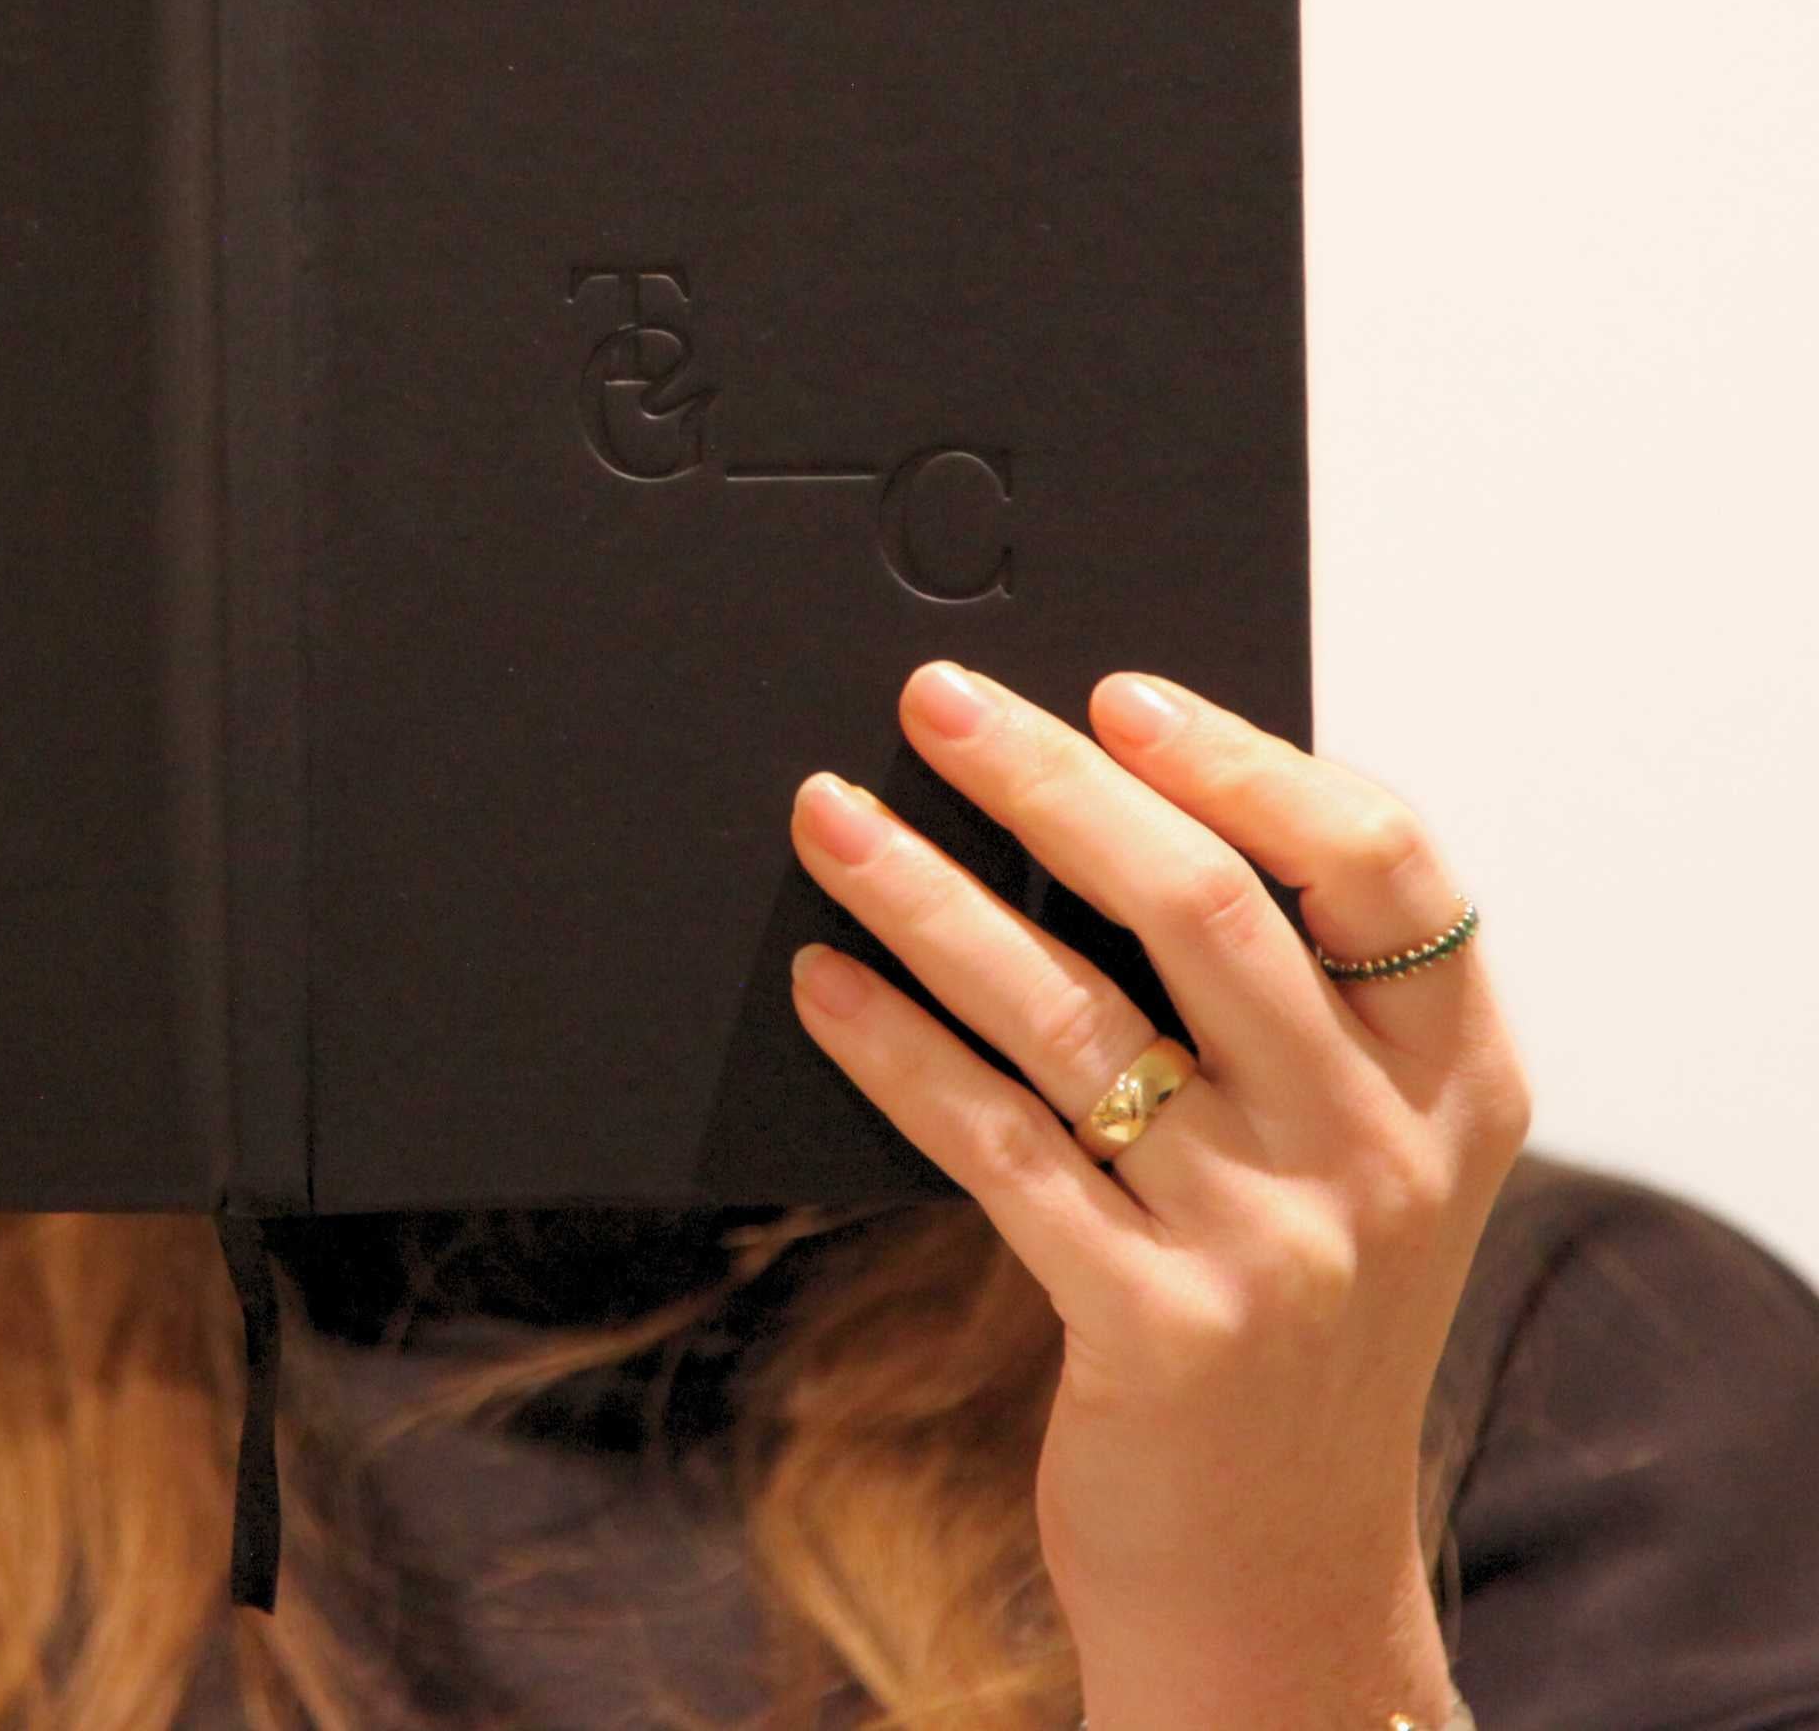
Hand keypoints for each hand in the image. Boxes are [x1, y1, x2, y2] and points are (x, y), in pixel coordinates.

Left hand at [785, 662, 1531, 1727]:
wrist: (1279, 1583)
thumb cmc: (1285, 1313)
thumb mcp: (1345, 1155)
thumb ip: (1279, 1001)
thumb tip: (1085, 794)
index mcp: (1451, 1077)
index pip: (1381, 861)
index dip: (1243, 757)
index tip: (1116, 693)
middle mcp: (1381, 1153)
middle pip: (1207, 906)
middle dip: (1053, 783)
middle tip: (932, 700)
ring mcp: (1276, 1245)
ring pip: (1074, 1014)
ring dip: (930, 897)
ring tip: (827, 815)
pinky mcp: (1158, 1330)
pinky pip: (998, 1145)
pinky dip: (896, 1049)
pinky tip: (823, 984)